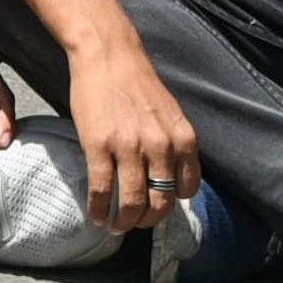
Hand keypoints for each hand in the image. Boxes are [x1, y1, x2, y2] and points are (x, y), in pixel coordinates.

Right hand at [61, 37, 202, 231]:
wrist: (108, 56)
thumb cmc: (137, 84)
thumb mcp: (171, 115)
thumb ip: (174, 145)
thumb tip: (169, 177)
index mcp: (183, 140)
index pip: (186, 190)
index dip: (171, 204)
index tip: (156, 207)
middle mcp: (161, 147)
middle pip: (161, 203)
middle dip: (147, 221)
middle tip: (135, 224)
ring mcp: (129, 147)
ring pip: (132, 201)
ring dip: (124, 221)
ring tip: (115, 226)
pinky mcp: (99, 145)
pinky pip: (102, 188)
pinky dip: (99, 208)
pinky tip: (96, 215)